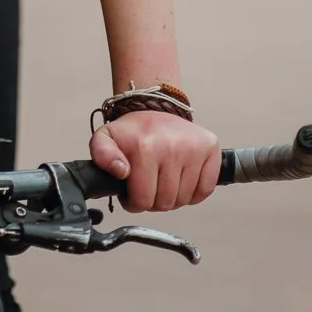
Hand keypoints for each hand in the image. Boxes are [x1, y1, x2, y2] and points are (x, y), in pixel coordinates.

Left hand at [89, 111, 219, 212]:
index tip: (132, 189)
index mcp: (145, 147)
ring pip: (184, 200)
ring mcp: (193, 148)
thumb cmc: (133, 131)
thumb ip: (101, 155)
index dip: (134, 202)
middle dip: (153, 200)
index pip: (142, 201)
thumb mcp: (106, 139)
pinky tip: (182, 178)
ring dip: (173, 197)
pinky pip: (204, 190)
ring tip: (163, 178)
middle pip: (164, 203)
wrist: (155, 108)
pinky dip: (194, 192)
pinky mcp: (210, 148)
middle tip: (149, 183)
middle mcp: (171, 147)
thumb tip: (121, 171)